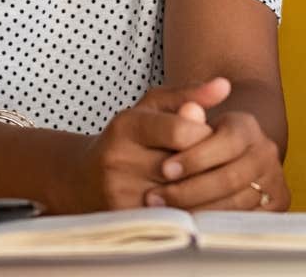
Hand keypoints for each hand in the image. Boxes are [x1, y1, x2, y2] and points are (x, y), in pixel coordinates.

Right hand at [74, 79, 228, 210]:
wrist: (81, 180)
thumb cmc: (128, 138)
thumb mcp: (152, 108)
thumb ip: (189, 95)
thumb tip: (225, 85)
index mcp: (127, 126)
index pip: (181, 131)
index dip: (204, 135)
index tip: (208, 137)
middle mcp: (118, 160)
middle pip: (183, 165)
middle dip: (205, 164)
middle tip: (213, 161)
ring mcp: (118, 193)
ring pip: (180, 195)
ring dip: (201, 190)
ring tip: (205, 180)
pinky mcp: (124, 219)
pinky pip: (171, 217)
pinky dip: (188, 210)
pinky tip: (193, 200)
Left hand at [143, 111, 287, 211]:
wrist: (219, 156)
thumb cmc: (192, 136)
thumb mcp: (181, 117)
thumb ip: (183, 108)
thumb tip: (189, 110)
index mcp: (246, 125)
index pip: (226, 142)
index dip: (194, 158)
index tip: (164, 170)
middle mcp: (265, 152)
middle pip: (230, 178)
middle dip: (190, 190)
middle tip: (155, 198)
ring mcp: (273, 180)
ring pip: (235, 204)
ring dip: (197, 211)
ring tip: (164, 213)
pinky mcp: (276, 206)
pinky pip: (243, 222)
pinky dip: (213, 226)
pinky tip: (187, 224)